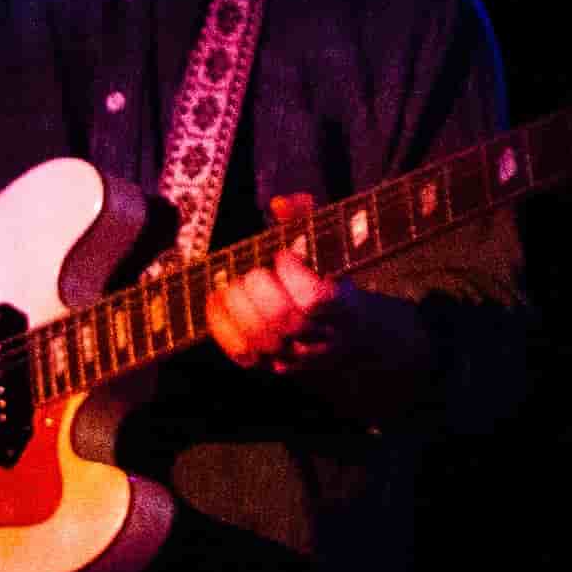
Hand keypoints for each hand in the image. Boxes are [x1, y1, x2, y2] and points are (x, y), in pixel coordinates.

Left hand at [207, 192, 440, 422]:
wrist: (352, 336)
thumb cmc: (336, 281)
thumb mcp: (334, 247)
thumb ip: (308, 219)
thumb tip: (279, 204)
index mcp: (345, 308)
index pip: (316, 299)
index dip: (292, 274)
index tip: (284, 255)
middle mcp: (323, 338)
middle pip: (284, 320)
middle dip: (260, 289)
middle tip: (257, 272)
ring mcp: (297, 357)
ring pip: (261, 338)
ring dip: (238, 306)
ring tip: (234, 284)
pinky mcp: (272, 367)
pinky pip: (241, 352)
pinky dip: (222, 325)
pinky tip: (218, 300)